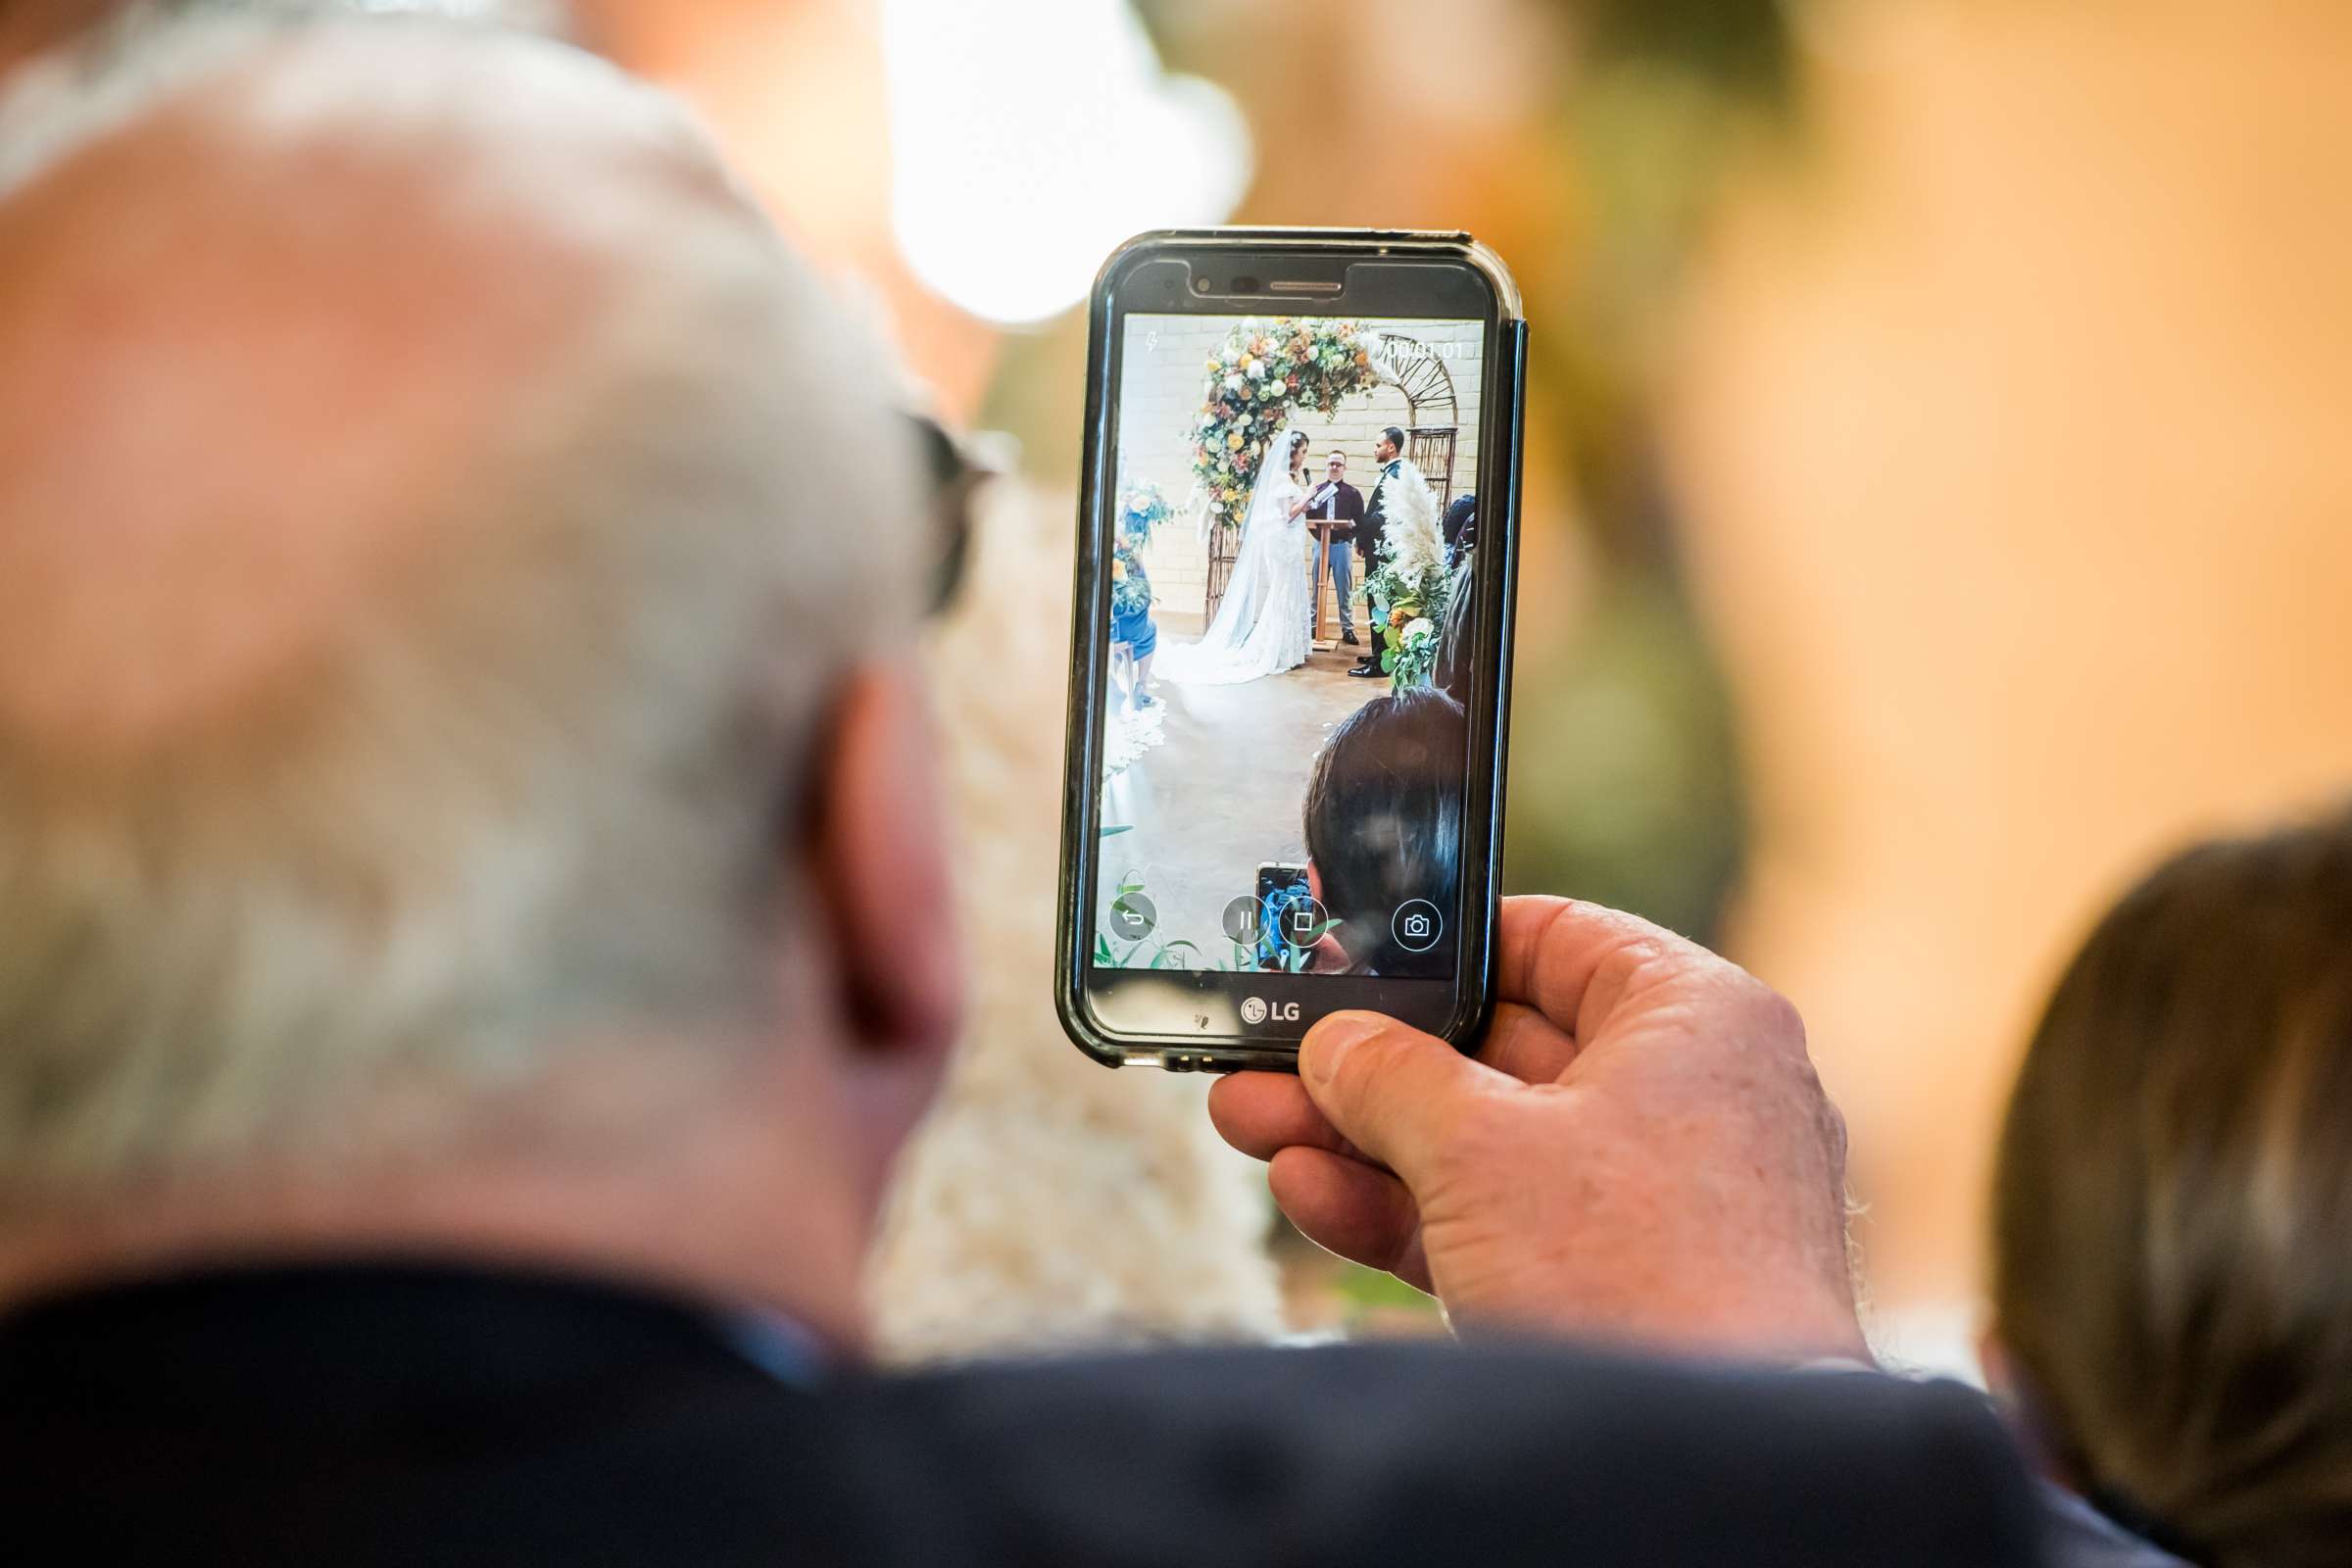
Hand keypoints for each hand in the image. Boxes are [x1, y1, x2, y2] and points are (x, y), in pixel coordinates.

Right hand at [1208, 897, 1864, 1360]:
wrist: (1702, 1461)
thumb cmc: (1636, 1272)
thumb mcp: (1478, 1148)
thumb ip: (1389, 1078)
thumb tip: (1336, 1044)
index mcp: (1695, 1018)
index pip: (1558, 939)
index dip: (1447, 945)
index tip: (1356, 957)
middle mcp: (1689, 1096)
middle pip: (1502, 1051)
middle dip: (1372, 1064)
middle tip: (1274, 1057)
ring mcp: (1658, 1197)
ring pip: (1489, 1144)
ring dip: (1366, 1139)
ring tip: (1253, 1123)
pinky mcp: (1623, 1282)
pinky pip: (1504, 1221)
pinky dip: (1412, 1210)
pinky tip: (1312, 1195)